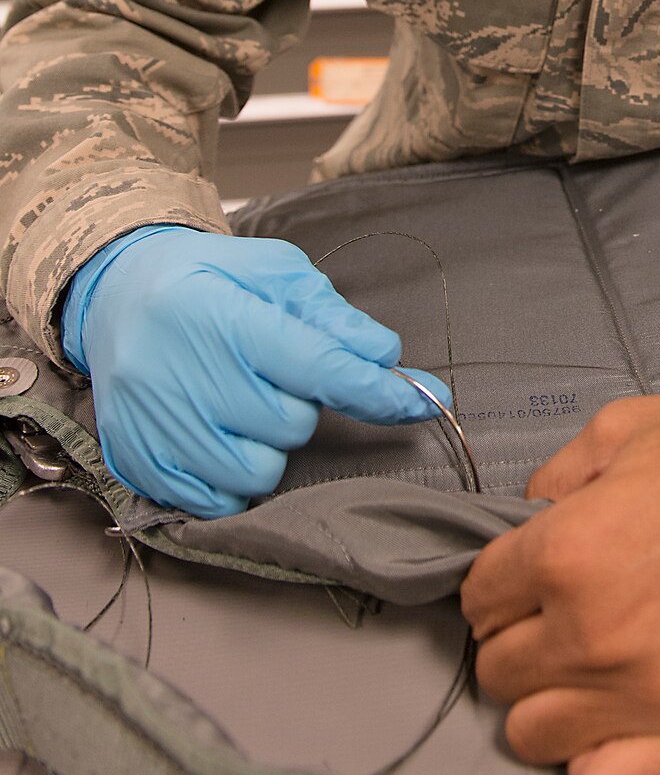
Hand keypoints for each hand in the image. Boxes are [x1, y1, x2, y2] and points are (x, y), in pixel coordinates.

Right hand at [61, 223, 450, 516]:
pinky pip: (218, 503)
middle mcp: (184, 376)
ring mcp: (158, 426)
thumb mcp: (274, 272)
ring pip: (259, 472)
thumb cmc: (209, 280)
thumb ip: (331, 315)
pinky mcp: (140, 464)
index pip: (319, 367)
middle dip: (299, 404)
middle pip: (292, 426)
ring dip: (268, 445)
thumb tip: (384, 354)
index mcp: (223, 317)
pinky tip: (219, 433)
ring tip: (241, 401)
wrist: (117, 296)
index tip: (427, 399)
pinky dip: (232, 476)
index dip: (377, 390)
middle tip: (270, 372)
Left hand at [461, 364, 659, 774]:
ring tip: (591, 662)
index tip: (533, 574)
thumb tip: (522, 529)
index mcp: (566, 551)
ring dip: (550, 698)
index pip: (478, 599)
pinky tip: (615, 720)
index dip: (502, 581)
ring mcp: (648, 693)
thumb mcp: (622, 427)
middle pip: (498, 671)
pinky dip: (594, 763)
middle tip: (566, 610)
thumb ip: (550, 480)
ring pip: (533, 734)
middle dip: (521, 635)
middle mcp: (594, 633)